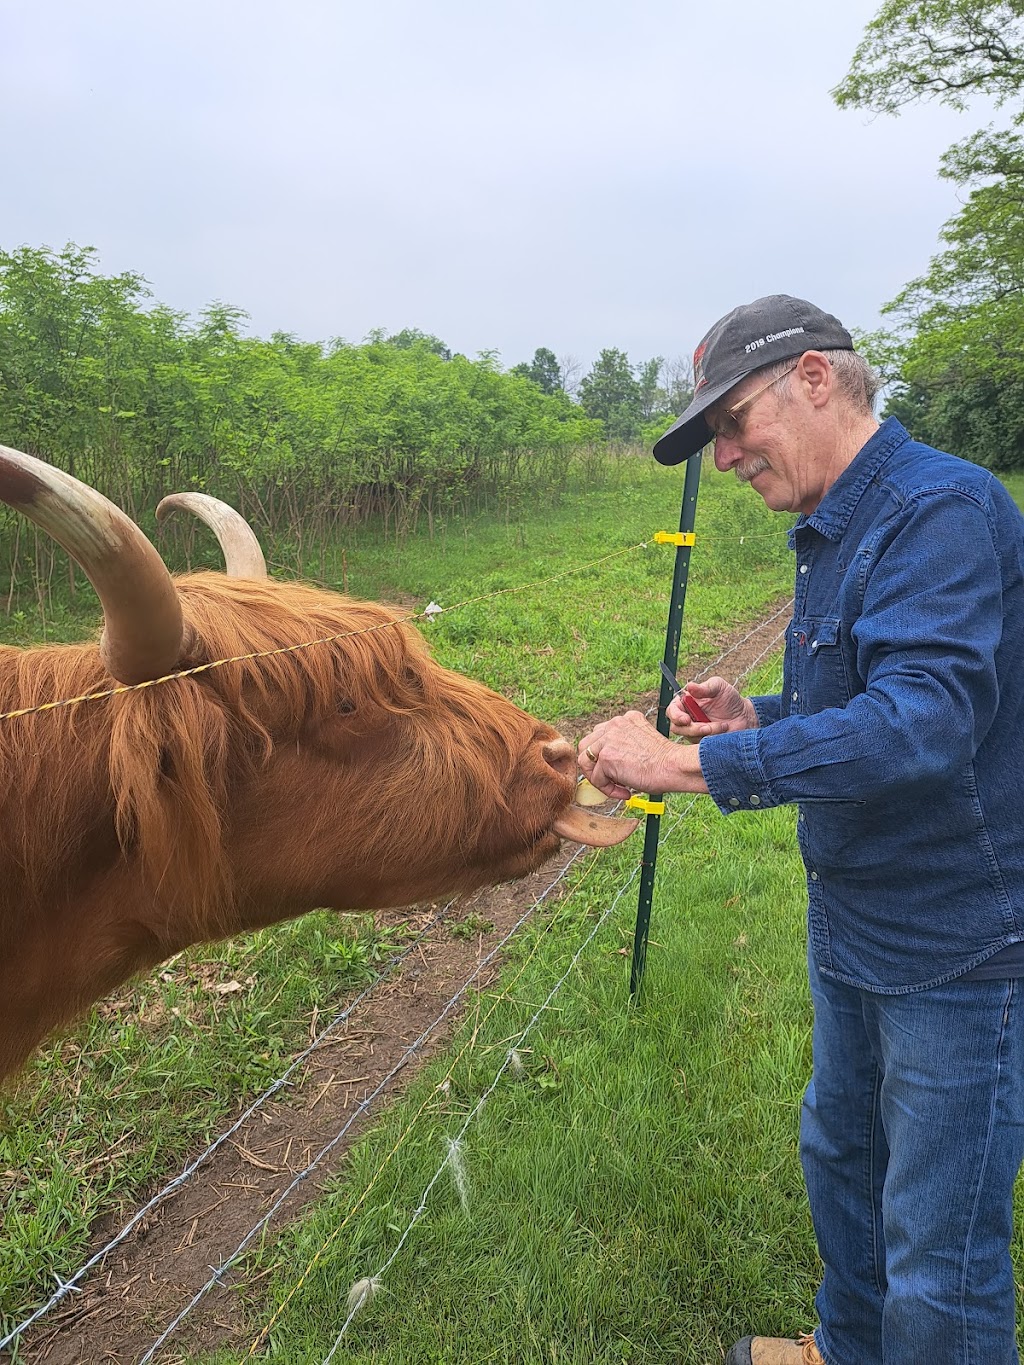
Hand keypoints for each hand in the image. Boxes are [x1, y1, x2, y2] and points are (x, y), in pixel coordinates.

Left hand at [578, 711, 706, 799]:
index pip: (600, 736)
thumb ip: (624, 746)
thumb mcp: (641, 745)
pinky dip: (608, 790)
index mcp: (625, 720)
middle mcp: (614, 724)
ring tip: (617, 788)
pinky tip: (625, 792)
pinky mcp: (606, 756)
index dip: (604, 756)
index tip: (617, 771)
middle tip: (609, 781)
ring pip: (586, 761)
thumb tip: (607, 764)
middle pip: (587, 745)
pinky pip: (597, 778)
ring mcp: (608, 739)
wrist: (674, 766)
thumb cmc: (665, 762)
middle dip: (594, 766)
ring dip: (599, 779)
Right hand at [666, 676, 757, 739]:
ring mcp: (693, 731)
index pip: (672, 710)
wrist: (745, 717)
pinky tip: (722, 732)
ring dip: (705, 733)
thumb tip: (689, 686)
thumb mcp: (719, 687)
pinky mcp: (701, 742)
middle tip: (708, 727)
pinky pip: (698, 745)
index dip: (676, 716)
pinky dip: (710, 739)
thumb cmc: (730, 699)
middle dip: (692, 728)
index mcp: (686, 703)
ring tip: (722, 726)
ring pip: (689, 737)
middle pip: (677, 727)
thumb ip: (704, 687)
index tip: (687, 719)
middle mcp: (686, 717)